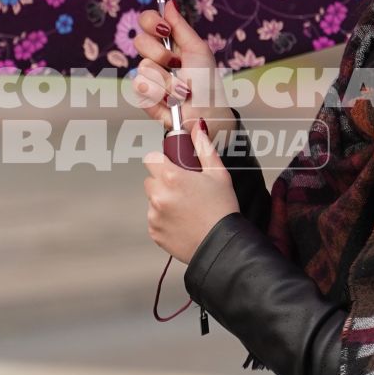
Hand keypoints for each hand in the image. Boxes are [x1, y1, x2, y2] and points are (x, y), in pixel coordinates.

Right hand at [130, 0, 235, 141]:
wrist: (207, 113)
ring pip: (143, 68)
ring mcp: (149, 77)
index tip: (164, 30)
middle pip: (139, 41)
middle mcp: (156, 57)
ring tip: (182, 91)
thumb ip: (180, 26)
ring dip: (167, 81)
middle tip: (176, 64)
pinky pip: (140, 88)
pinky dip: (159, 95)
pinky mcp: (144, 98)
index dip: (150, 22)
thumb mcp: (197, 49)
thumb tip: (170, 2)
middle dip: (160, 54)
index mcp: (169, 42)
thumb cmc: (207, 82)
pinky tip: (171, 102)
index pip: (147, 21)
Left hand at [142, 119, 239, 262]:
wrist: (222, 246)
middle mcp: (158, 195)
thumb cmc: (223, 210)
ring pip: (152, 200)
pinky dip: (164, 219)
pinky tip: (183, 222)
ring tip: (187, 208)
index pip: (151, 159)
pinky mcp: (154, 232)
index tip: (173, 167)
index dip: (162, 161)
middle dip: (163, 182)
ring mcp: (154, 215)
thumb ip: (204, 148)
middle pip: (150, 180)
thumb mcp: (219, 174)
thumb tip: (197, 128)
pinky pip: (154, 219)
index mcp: (171, 177)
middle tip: (185, 190)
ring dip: (164, 201)